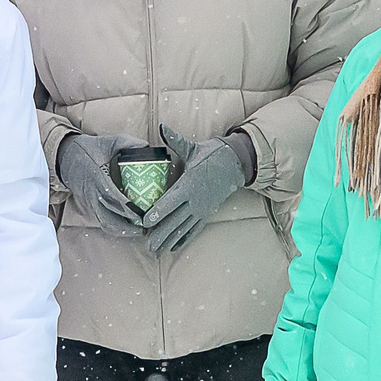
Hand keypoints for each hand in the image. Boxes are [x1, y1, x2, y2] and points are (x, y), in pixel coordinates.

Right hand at [55, 131, 150, 239]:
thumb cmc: (89, 149)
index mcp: (98, 178)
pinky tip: (127, 228)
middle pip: (109, 218)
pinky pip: (101, 221)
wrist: (66, 158)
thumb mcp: (109, 142)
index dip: (128, 208)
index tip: (142, 213)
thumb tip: (147, 147)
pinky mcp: (89, 207)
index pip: (113, 198)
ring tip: (139, 231)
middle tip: (145, 227)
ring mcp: (89, 202)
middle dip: (128, 226)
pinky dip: (115, 227)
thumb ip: (128, 143)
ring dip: (122, 230)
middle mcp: (93, 194)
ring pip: (105, 223)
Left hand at [144, 127, 249, 255]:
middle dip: (160, 234)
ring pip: (183, 229)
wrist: (236, 164)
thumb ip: (175, 141)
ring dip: (169, 241)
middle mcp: (195, 200)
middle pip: (175, 221)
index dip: (157, 213)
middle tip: (147, 245)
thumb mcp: (192, 148)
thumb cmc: (212, 154)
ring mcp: (202, 208)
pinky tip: (174, 248)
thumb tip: (162, 128)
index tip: (145, 223)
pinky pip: (194, 229)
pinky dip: (184, 240)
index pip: (170, 201)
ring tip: (156, 251)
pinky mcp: (207, 213)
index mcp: (189, 184)